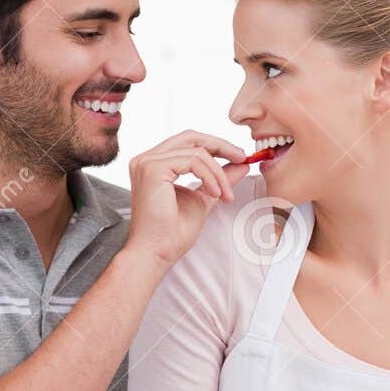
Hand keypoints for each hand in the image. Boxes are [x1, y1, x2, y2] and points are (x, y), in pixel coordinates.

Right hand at [123, 130, 248, 269]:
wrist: (157, 252)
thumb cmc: (172, 233)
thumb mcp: (203, 198)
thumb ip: (219, 178)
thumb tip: (241, 163)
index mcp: (155, 164)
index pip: (188, 142)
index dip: (215, 145)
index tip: (238, 157)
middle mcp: (147, 159)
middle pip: (191, 137)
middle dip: (221, 146)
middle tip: (242, 158)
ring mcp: (147, 162)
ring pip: (196, 152)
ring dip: (218, 172)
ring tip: (225, 195)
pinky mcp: (152, 169)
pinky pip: (192, 161)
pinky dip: (210, 177)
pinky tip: (215, 194)